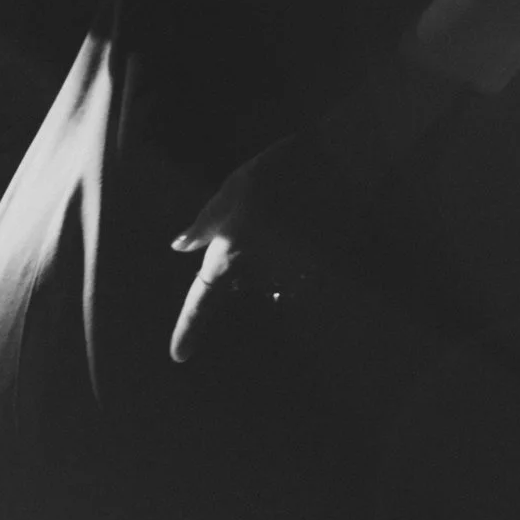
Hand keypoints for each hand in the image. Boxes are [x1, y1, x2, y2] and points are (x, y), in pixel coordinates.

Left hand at [167, 133, 355, 362]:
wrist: (341, 164)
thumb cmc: (283, 171)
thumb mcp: (236, 186)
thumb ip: (207, 221)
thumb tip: (180, 246)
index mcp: (231, 252)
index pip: (203, 301)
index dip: (189, 328)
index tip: (178, 355)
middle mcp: (260, 274)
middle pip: (243, 280)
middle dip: (246, 257)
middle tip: (266, 213)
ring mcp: (293, 277)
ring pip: (275, 277)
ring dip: (278, 254)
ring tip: (294, 212)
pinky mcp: (323, 273)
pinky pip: (304, 274)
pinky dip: (303, 253)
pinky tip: (315, 221)